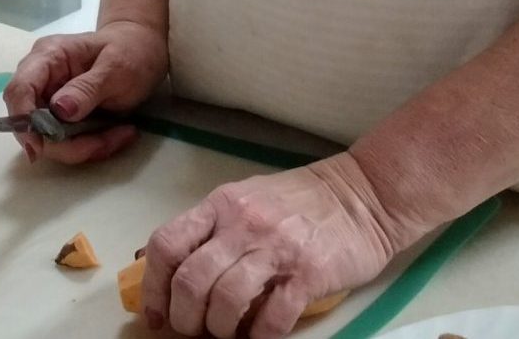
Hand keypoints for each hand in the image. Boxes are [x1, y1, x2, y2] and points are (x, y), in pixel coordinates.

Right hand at [3, 17, 167, 165]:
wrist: (142, 49)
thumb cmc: (130, 50)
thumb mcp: (117, 66)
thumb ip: (88, 87)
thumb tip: (59, 109)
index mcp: (48, 56)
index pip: (20, 89)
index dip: (23, 120)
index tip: (39, 148)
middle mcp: (41, 78)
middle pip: (31, 123)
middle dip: (64, 143)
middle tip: (104, 144)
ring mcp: (49, 99)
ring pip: (48, 139)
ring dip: (82, 148)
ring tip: (120, 135)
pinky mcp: (61, 117)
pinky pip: (65, 141)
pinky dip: (88, 145)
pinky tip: (115, 135)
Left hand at [141, 152, 409, 338]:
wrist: (365, 195)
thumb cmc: (302, 201)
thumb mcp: (248, 199)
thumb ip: (211, 228)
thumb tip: (165, 267)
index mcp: (223, 204)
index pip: (167, 244)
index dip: (153, 287)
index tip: (157, 315)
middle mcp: (244, 223)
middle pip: (192, 281)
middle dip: (185, 319)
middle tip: (195, 331)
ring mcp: (277, 248)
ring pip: (226, 302)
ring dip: (220, 330)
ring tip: (228, 333)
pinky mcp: (309, 273)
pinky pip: (271, 319)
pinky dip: (259, 337)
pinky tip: (260, 335)